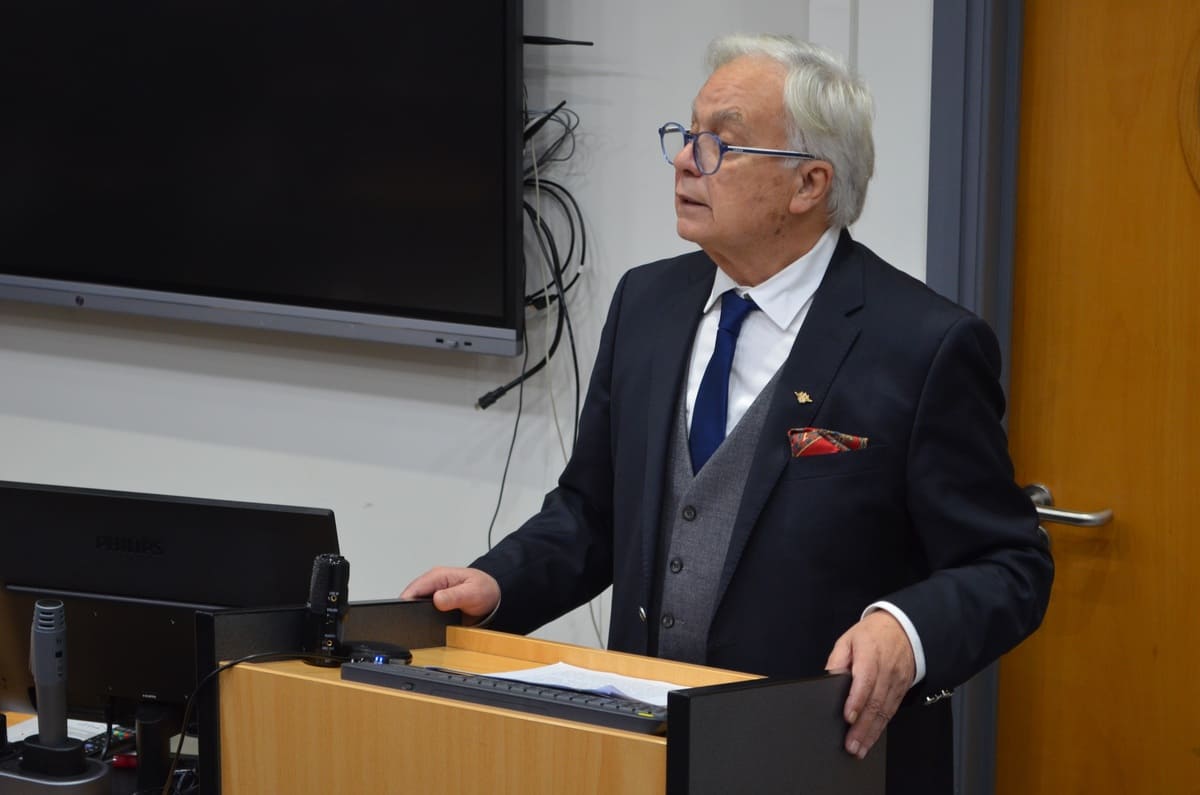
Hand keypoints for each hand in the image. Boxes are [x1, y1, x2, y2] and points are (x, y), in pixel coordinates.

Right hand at [400, 566, 499, 622]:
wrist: (493, 597)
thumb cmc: (485, 590)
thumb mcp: (473, 593)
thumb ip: (455, 596)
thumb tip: (437, 599)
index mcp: (438, 576)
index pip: (414, 588)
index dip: (406, 602)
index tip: (405, 615)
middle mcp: (433, 584)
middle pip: (410, 598)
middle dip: (409, 611)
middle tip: (414, 624)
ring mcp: (433, 595)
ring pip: (414, 606)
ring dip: (415, 616)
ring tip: (421, 626)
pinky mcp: (435, 605)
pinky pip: (422, 612)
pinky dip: (422, 619)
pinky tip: (427, 627)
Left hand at [824, 610, 915, 759]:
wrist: (904, 630)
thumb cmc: (873, 635)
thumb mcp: (848, 639)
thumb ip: (837, 660)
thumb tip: (828, 679)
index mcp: (870, 655)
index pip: (865, 681)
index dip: (856, 701)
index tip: (848, 717)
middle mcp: (886, 672)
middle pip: (875, 702)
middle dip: (863, 727)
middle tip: (851, 744)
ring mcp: (896, 683)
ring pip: (884, 712)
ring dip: (872, 733)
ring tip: (859, 749)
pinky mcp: (901, 692)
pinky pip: (891, 712)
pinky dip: (881, 728)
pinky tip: (871, 740)